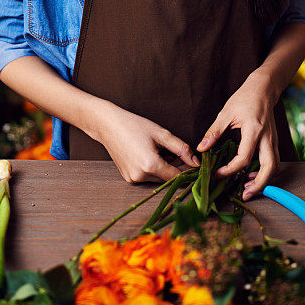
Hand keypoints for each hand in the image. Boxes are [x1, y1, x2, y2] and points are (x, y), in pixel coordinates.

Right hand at [85, 99, 199, 182]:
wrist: (108, 125)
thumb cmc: (134, 125)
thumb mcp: (161, 134)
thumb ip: (181, 149)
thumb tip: (196, 162)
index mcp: (151, 165)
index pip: (177, 177)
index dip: (188, 171)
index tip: (194, 164)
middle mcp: (141, 176)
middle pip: (167, 178)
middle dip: (175, 167)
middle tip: (176, 151)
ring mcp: (133, 179)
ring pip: (158, 178)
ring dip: (164, 168)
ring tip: (161, 150)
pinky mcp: (128, 178)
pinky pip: (147, 177)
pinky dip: (153, 168)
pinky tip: (150, 154)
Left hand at [196, 71, 279, 200]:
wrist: (263, 89)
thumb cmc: (244, 98)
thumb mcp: (226, 113)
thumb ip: (214, 132)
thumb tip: (201, 149)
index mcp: (253, 130)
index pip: (244, 157)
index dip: (230, 170)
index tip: (218, 174)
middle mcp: (267, 138)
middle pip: (269, 168)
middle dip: (259, 185)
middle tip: (245, 195)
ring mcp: (273, 140)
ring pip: (275, 167)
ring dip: (264, 180)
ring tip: (249, 188)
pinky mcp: (274, 142)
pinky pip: (274, 161)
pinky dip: (266, 172)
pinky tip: (254, 176)